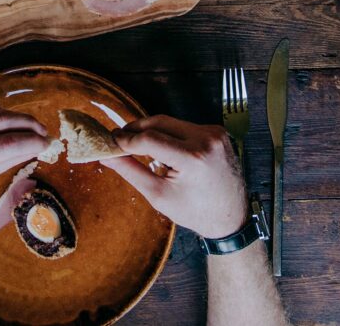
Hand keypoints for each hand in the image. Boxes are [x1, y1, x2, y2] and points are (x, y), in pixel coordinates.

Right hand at [103, 115, 247, 238]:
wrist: (232, 217)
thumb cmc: (196, 211)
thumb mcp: (158, 195)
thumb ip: (130, 171)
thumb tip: (107, 156)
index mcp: (194, 158)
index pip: (149, 139)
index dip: (126, 139)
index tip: (110, 141)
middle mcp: (207, 139)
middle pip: (159, 122)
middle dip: (136, 130)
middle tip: (119, 139)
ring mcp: (214, 133)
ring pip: (170, 122)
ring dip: (152, 131)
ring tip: (138, 146)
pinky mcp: (217, 132)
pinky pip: (184, 126)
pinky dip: (169, 134)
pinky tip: (164, 150)